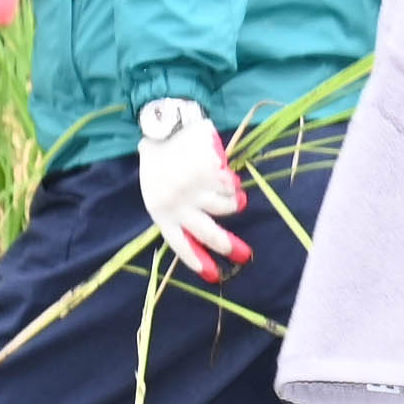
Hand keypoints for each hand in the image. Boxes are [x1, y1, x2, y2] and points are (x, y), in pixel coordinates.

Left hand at [137, 101, 251, 280]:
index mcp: (161, 212)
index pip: (180, 243)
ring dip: (233, 200)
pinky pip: (232, 186)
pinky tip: (225, 173)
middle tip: (244, 255)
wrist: (164, 128)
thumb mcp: (159, 192)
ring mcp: (195, 189)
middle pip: (210, 234)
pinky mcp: (210, 173)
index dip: (198, 260)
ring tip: (231, 192)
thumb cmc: (161, 163)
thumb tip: (208, 243)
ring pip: (228, 208)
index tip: (212, 275)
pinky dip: (232, 182)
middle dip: (229, 247)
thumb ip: (177, 214)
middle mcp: (179, 204)